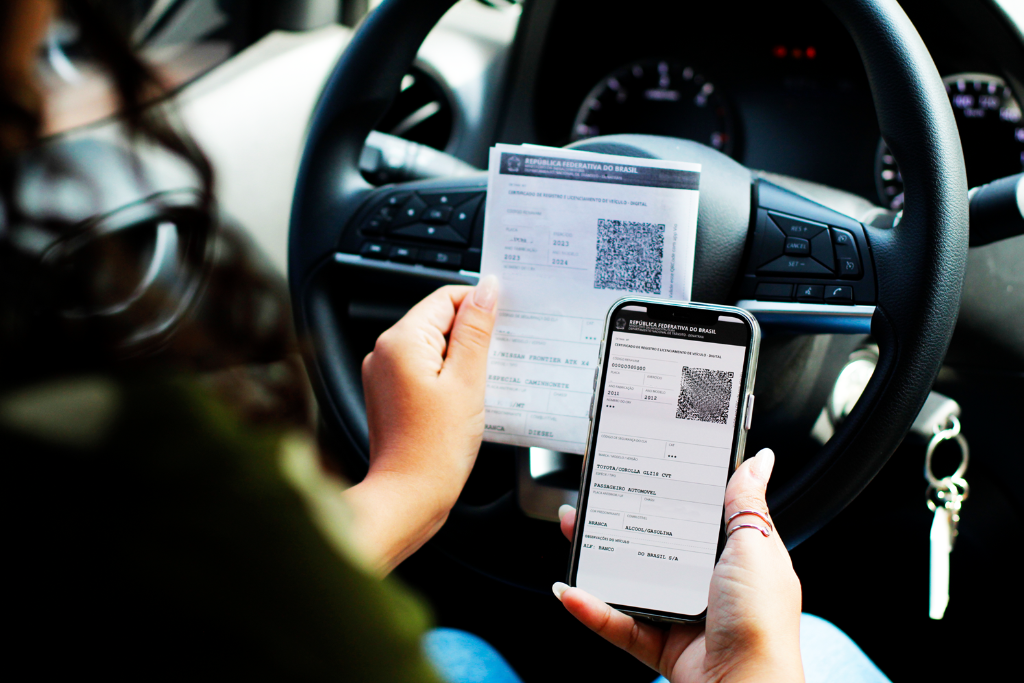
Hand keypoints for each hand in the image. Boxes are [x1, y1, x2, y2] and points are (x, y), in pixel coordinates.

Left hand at [342, 277, 498, 573]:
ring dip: (461, 360)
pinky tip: (465, 400)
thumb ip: (476, 331)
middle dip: (471, 336)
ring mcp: (383, 375)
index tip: (505, 322)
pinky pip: (423, 371)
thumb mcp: (468, 382)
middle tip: (497, 362)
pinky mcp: (389, 395)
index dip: (479, 306)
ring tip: (480, 387)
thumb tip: (486, 290)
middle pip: (438, 321)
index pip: (446, 298)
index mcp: (401, 340)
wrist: (408, 498)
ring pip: (432, 347)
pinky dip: (446, 378)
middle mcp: (385, 352)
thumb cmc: (433, 450)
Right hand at [554, 449, 803, 682]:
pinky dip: (591, 608)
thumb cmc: (762, 621)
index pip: (698, 513)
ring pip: (628, 579)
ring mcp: (680, 613)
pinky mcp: (659, 644)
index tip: (646, 467)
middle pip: (654, 543)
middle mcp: (708, 583)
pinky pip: (617, 622)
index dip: (672, 490)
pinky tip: (571, 590)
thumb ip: (746, 504)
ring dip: (595, 558)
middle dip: (620, 520)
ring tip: (571, 533)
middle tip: (595, 498)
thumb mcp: (755, 547)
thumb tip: (760, 460)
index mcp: (735, 556)